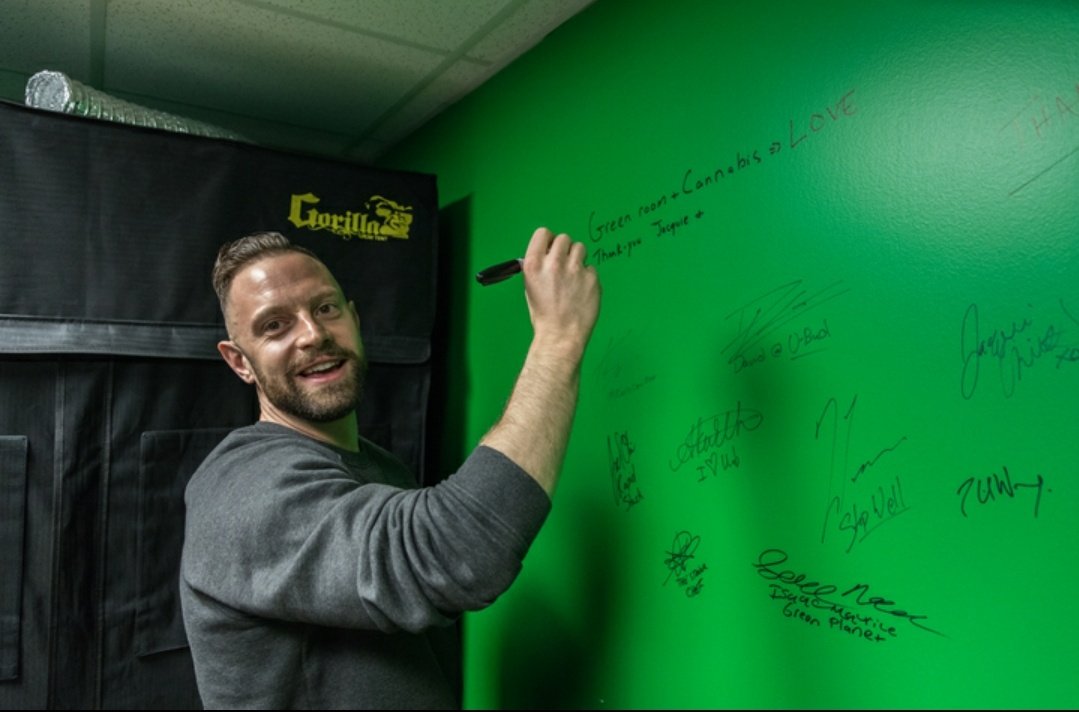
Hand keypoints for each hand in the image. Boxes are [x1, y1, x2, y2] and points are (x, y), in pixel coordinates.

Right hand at [521, 227, 600, 356]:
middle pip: (564, 238)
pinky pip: (591, 268)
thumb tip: (547, 254)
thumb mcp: (530, 287)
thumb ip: (538, 267)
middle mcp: (554, 263)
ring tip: (574, 276)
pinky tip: (582, 290)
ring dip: (577, 258)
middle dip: (564, 249)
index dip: (548, 240)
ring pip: (580, 248)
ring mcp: (575, 270)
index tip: (551, 248)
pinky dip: (587, 277)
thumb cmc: (543, 315)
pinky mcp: (592, 278)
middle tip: (564, 264)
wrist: (561, 335)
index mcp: (534, 265)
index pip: (543, 233)